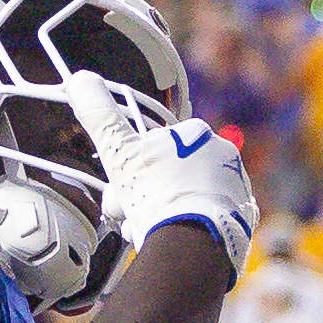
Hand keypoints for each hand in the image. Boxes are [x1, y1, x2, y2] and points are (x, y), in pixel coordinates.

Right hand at [70, 80, 258, 262]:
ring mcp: (236, 185)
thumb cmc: (155, 195)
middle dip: (150, 195)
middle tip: (136, 215)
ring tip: (155, 232)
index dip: (135, 169)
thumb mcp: (119, 151)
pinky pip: (211, 219)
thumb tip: (79, 78)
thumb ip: (99, 115)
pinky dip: (194, 229)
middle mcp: (224, 154)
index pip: (156, 148)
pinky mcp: (243, 216)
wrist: (192, 244)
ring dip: (168, 213)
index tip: (126, 188)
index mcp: (196, 133)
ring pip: (190, 197)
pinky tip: (180, 239)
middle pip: (172, 174)